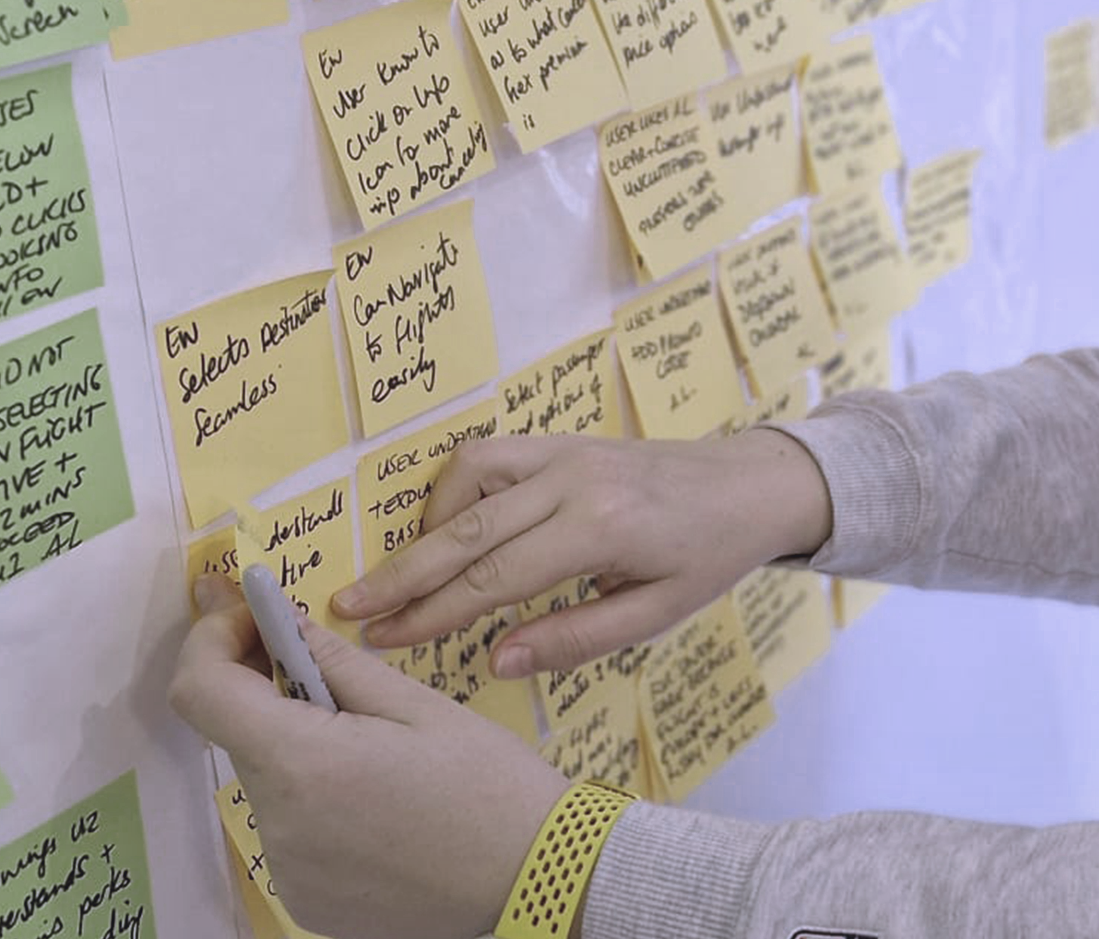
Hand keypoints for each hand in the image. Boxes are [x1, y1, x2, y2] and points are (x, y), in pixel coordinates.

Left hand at [169, 580, 568, 938]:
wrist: (535, 879)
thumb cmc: (487, 784)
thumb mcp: (416, 703)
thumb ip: (332, 657)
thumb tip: (272, 615)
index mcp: (302, 762)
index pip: (199, 689)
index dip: (211, 640)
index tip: (253, 619)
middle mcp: (278, 824)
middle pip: (240, 735)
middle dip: (274, 694)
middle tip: (341, 678)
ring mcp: (288, 871)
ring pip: (269, 782)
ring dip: (302, 752)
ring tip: (381, 756)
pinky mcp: (306, 901)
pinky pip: (291, 832)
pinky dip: (319, 805)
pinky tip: (380, 805)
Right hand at [332, 427, 833, 673]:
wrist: (750, 483)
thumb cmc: (708, 556)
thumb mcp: (657, 614)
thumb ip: (575, 637)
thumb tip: (497, 661)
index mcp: (600, 529)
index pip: (493, 578)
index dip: (432, 613)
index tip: (383, 639)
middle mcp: (573, 480)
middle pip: (465, 531)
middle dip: (402, 574)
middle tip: (348, 609)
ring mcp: (564, 450)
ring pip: (467, 478)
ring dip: (426, 527)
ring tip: (403, 577)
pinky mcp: (561, 438)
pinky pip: (490, 455)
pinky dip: (456, 490)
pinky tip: (450, 530)